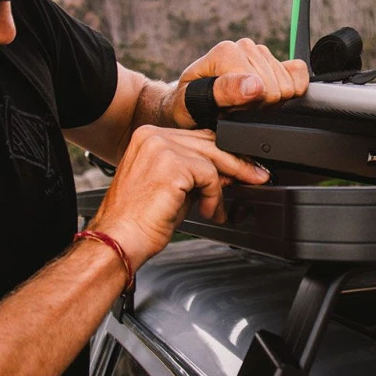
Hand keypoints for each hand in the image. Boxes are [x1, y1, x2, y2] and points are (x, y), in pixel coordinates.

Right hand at [87, 125, 268, 267]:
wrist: (119, 239)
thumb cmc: (140, 219)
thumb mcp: (175, 187)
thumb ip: (197, 173)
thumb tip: (229, 172)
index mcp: (148, 136)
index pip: (198, 137)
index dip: (223, 154)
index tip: (242, 168)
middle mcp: (152, 136)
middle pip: (210, 142)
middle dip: (237, 163)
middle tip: (256, 177)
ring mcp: (161, 147)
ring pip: (213, 158)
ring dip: (225, 184)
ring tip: (221, 207)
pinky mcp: (172, 164)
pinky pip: (209, 176)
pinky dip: (215, 197)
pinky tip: (209, 213)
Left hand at [172, 38, 308, 127]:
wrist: (190, 101)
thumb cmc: (190, 104)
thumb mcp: (195, 102)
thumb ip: (224, 92)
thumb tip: (255, 85)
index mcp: (226, 51)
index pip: (263, 87)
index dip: (249, 106)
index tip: (229, 110)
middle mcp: (245, 47)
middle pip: (277, 88)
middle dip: (259, 105)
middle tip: (236, 109)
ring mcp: (260, 52)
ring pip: (287, 85)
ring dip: (269, 101)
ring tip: (245, 103)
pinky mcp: (275, 60)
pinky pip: (298, 72)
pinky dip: (293, 87)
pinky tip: (267, 95)